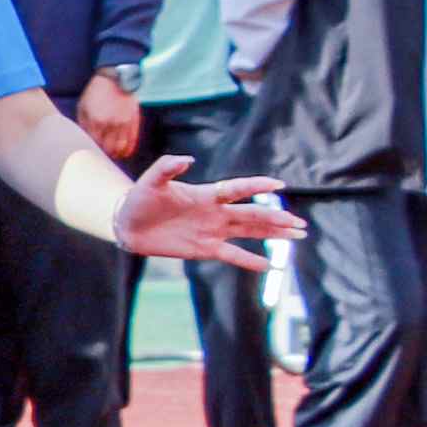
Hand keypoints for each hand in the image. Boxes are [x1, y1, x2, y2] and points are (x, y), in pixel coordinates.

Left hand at [72, 74, 146, 163]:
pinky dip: (128, 149)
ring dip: (117, 155)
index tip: (91, 155)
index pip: (94, 145)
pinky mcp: (134, 121)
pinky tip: (125, 153)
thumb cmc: (95, 93)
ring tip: (113, 157)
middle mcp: (111, 124)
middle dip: (105, 156)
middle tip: (102, 159)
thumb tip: (84, 140)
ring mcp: (124, 123)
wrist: (116, 79)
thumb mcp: (82, 107)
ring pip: (121, 147)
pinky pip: (132, 140)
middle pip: (108, 149)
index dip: (93, 152)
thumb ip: (83, 124)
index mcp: (96, 121)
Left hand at [108, 158, 298, 265]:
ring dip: (273, 234)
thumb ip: (167, 167)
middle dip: (276, 218)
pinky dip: (249, 260)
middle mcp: (216, 212)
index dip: (257, 186)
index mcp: (207, 194)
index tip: (278, 185)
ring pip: (249, 232)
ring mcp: (213, 231)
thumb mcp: (151, 181)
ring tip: (298, 234)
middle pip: (252, 215)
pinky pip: (232, 255)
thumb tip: (187, 160)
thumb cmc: (140, 198)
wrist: (127, 224)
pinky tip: (269, 265)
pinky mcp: (204, 249)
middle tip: (299, 222)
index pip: (238, 189)